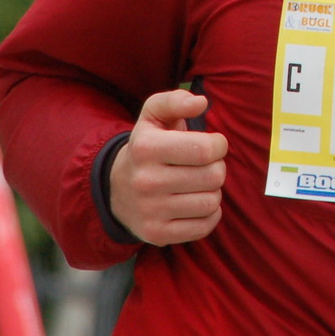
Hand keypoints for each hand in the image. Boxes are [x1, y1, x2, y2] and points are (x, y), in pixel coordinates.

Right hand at [108, 89, 228, 244]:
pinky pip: (204, 226)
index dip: (218, 145)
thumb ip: (176, 101)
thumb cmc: (147, 146)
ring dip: (213, 191)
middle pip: (213, 176)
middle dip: (217, 167)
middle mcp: (145, 181)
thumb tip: (200, 103)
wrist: (116, 189)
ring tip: (198, 184)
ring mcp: (150, 211)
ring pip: (211, 202)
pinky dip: (209, 214)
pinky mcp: (157, 234)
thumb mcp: (153, 116)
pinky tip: (195, 203)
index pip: (206, 149)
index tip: (210, 145)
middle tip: (203, 166)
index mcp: (146, 147)